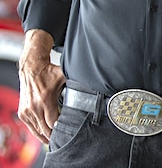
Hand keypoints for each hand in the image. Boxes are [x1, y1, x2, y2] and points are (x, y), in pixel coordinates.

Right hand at [18, 29, 65, 143]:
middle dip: (54, 136)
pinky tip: (44, 135)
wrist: (32, 68)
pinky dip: (37, 132)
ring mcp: (27, 111)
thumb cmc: (49, 73)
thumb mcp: (64, 77)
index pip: (52, 122)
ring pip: (37, 130)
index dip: (60, 129)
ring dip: (45, 136)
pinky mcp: (22, 112)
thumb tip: (91, 88)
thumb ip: (76, 85)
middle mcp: (34, 107)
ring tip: (54, 141)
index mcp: (45, 100)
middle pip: (45, 129)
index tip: (67, 133)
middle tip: (63, 140)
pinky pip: (30, 127)